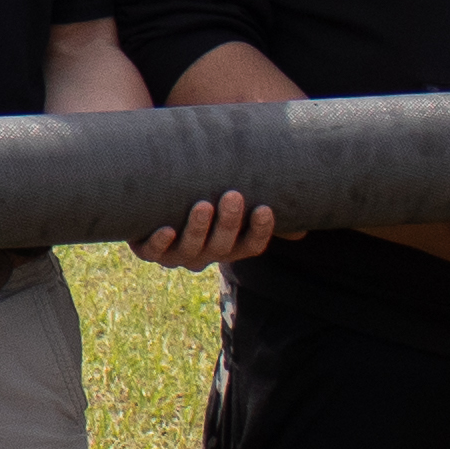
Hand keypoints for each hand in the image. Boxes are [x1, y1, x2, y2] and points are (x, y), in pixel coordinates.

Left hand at [133, 190, 276, 270]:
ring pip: (190, 249)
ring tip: (202, 205)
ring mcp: (177, 254)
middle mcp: (205, 254)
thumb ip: (261, 194)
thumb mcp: (231, 196)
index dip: (260, 231)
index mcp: (230, 244)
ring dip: (198, 229)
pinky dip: (159, 244)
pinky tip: (166, 230)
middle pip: (222, 247)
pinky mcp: (149, 249)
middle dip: (229, 223)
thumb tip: (300, 202)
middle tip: (233, 196)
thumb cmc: (204, 194)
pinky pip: (154, 253)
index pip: (251, 245)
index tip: (264, 208)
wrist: (153, 203)